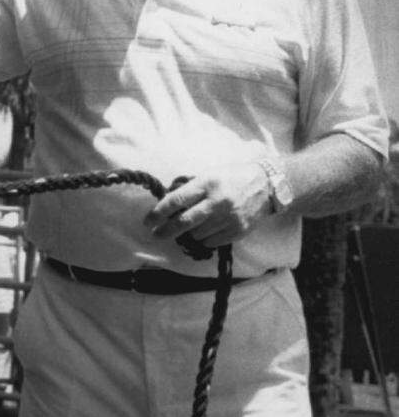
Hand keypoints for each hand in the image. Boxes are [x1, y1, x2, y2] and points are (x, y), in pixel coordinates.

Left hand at [145, 160, 274, 249]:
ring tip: (192, 226)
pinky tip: (206, 231)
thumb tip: (168, 203)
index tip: (148, 221)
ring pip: (197, 234)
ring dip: (189, 232)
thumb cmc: (233, 177)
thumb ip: (191, 188)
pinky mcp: (238, 230)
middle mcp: (217, 201)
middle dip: (165, 230)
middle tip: (156, 234)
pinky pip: (212, 241)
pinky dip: (205, 239)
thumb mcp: (210, 175)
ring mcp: (228, 217)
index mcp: (207, 183)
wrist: (268, 185)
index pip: (176, 200)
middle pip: (183, 222)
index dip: (158, 212)